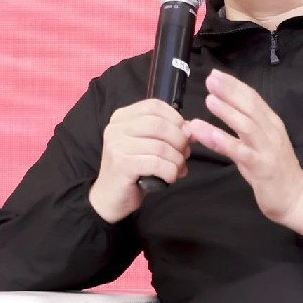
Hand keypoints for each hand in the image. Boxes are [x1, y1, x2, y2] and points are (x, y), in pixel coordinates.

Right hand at [90, 98, 190, 223]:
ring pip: (160, 146)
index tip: (185, 134)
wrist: (111, 197)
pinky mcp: (121, 165)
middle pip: (159, 124)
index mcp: (122, 117)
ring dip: (177, 160)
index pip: (154, 106)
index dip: (175, 118)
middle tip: (184, 154)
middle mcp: (116, 128)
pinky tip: (170, 177)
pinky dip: (170, 171)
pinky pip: (156, 164)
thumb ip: (168, 134)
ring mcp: (116, 146)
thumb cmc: (134, 170)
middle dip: (179, 140)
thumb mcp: (150, 146)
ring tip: (178, 168)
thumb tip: (191, 130)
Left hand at [189, 69, 302, 240]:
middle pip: (250, 106)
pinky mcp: (262, 167)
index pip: (253, 99)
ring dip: (227, 112)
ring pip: (246, 125)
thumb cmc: (274, 172)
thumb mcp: (255, 149)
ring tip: (209, 100)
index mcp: (271, 125)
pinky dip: (225, 140)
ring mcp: (268, 149)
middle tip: (211, 79)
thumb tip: (212, 123)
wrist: (296, 198)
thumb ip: (235, 135)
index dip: (235, 85)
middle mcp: (271, 132)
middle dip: (230, 91)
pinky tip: (210, 133)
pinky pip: (241, 151)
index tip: (217, 74)